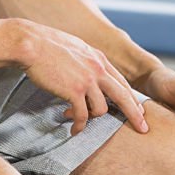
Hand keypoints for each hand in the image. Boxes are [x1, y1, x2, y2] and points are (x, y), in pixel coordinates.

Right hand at [14, 20, 147, 135]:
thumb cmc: (48, 45)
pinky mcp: (74, 91)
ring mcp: (87, 80)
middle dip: (135, 114)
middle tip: (143, 128)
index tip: (140, 110)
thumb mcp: (77, 48)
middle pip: (124, 96)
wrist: (31, 44)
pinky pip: (82, 115)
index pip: (122, 82)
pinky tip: (74, 130)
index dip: (132, 98)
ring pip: (101, 109)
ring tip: (78, 119)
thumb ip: (87, 61)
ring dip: (90, 118)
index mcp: (100, 59)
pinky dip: (79, 125)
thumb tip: (90, 74)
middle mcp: (98, 69)